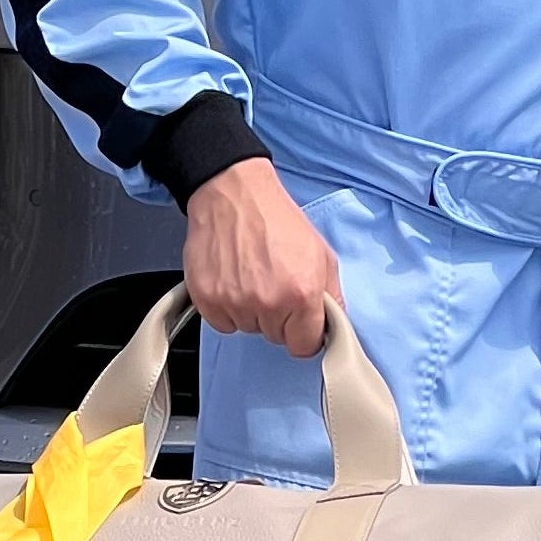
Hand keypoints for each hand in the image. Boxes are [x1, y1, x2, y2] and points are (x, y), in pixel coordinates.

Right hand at [182, 158, 338, 356]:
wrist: (234, 194)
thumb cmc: (277, 219)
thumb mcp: (321, 253)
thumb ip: (331, 295)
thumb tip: (334, 325)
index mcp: (302, 294)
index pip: (304, 346)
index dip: (303, 333)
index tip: (299, 320)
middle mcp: (268, 302)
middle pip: (276, 337)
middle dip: (278, 318)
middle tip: (273, 283)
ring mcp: (235, 302)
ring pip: (249, 329)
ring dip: (252, 311)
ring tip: (251, 275)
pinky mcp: (207, 299)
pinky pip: (222, 323)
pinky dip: (227, 308)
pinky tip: (232, 280)